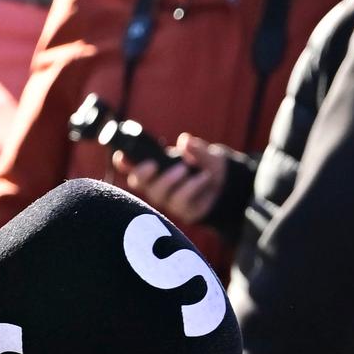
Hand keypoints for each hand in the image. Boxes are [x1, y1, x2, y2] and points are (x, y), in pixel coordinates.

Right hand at [116, 131, 231, 224]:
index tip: (121, 157)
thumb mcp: (207, 154)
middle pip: (138, 183)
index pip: (134, 166)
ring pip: (158, 194)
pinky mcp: (182, 211)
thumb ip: (196, 148)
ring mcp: (169, 200)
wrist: (232, 187)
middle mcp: (159, 185)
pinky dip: (191, 187)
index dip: (124, 163)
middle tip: (152, 164)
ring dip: (169, 180)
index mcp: (159, 168)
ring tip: (186, 169)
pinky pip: (180, 202)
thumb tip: (184, 141)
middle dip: (141, 174)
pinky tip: (203, 178)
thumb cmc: (211, 167)